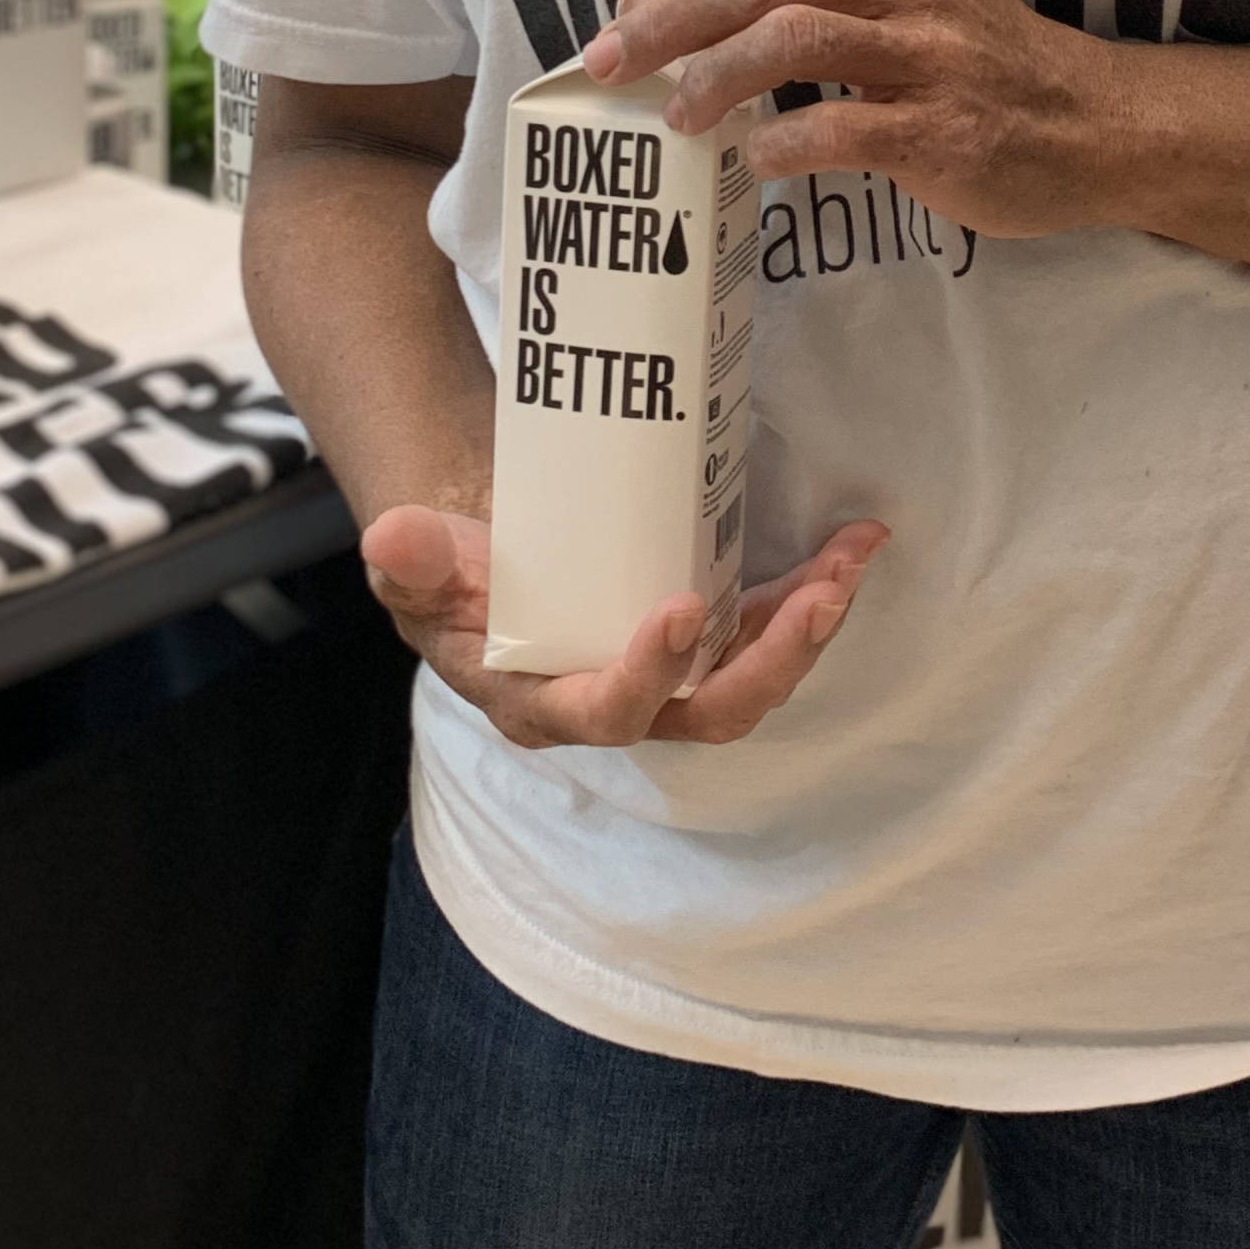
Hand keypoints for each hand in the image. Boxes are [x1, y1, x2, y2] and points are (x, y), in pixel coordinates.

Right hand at [359, 502, 886, 749]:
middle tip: (818, 599)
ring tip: (849, 564)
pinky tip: (853, 546)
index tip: (684, 611)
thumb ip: (408, 562)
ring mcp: (672, 679)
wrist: (484, 569)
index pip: (606, 712)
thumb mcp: (416, 570)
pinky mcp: (706, 642)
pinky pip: (768, 631)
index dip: (649, 674)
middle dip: (772, 662)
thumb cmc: (451, 580)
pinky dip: (813, 593)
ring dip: (809, 625)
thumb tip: (396, 536)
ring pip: (753, 676)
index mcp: (547, 701)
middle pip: (708, 712)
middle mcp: (622, 704)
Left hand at [586, 0, 1110, 237]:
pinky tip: (754, 158)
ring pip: (790, 40)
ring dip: (711, 77)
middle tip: (606, 59)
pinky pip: (837, 127)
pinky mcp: (942, 127)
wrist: (1089, 126)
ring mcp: (931, 52)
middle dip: (668, 17)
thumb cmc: (978, 59)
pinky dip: (778, 142)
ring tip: (673, 115)